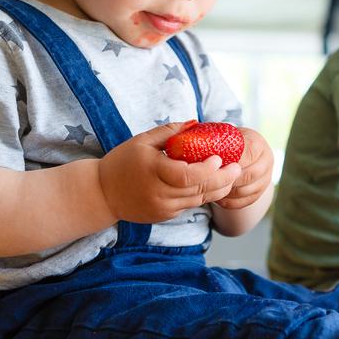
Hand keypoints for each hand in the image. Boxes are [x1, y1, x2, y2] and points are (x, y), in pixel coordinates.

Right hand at [97, 122, 240, 222]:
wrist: (101, 194)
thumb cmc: (121, 162)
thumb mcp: (141, 141)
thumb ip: (170, 131)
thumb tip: (196, 123)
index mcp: (154, 171)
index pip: (189, 175)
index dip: (208, 169)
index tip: (220, 159)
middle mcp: (160, 193)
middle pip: (200, 190)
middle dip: (223, 180)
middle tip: (237, 168)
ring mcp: (163, 208)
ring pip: (198, 200)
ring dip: (217, 189)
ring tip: (231, 176)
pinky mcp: (164, 216)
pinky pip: (189, 205)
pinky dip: (202, 195)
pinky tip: (212, 184)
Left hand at [213, 127, 272, 208]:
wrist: (243, 156)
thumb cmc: (228, 144)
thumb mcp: (225, 137)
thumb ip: (215, 140)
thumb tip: (197, 145)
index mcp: (257, 143)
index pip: (247, 153)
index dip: (230, 160)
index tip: (213, 163)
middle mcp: (266, 161)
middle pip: (249, 175)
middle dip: (228, 178)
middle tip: (210, 179)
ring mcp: (265, 179)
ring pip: (245, 191)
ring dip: (226, 191)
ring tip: (210, 188)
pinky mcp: (259, 194)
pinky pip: (243, 202)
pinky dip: (228, 201)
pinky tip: (215, 196)